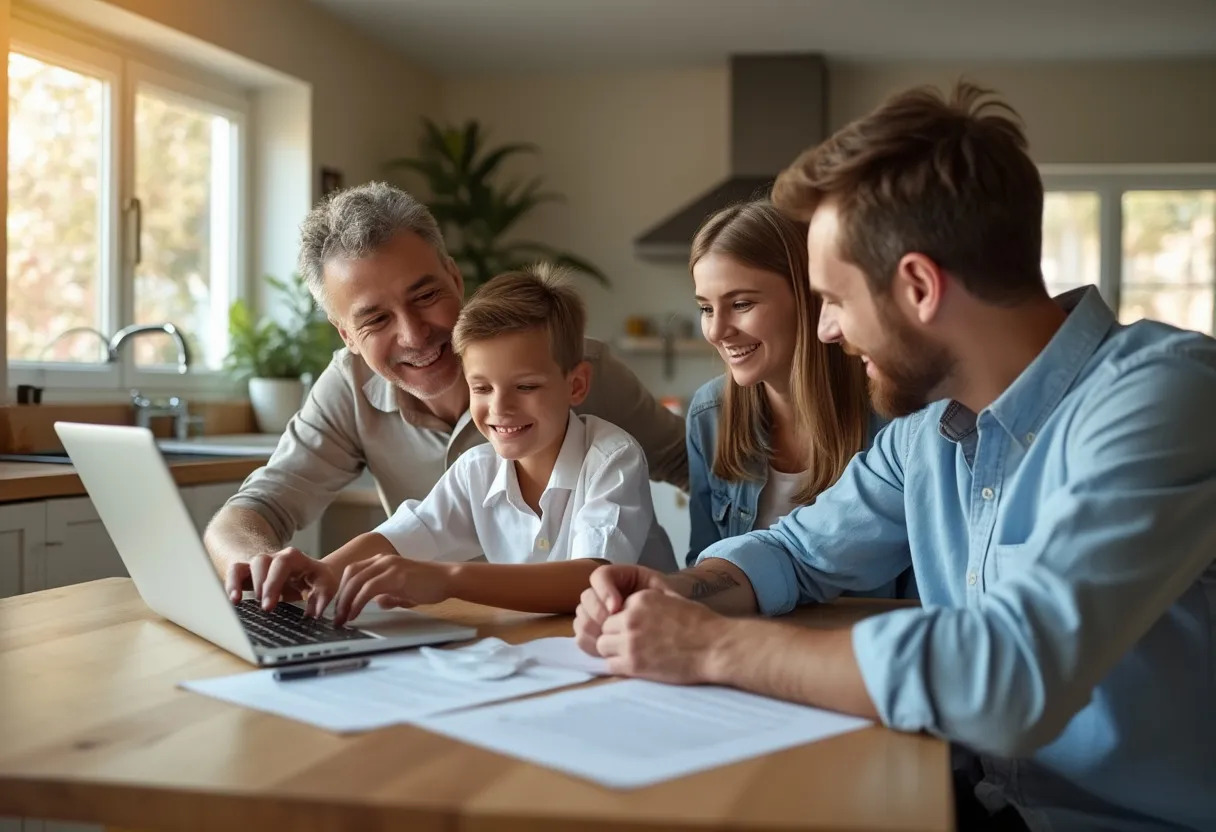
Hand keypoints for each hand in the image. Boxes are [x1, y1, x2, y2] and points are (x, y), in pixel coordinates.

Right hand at [224, 547, 337, 616]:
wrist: (313, 575)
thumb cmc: (318, 579)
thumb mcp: (327, 585)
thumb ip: (323, 597)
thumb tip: (314, 613)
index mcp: (295, 557)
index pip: (282, 563)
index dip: (273, 582)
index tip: (270, 605)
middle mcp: (275, 557)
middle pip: (261, 562)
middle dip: (260, 586)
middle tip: (264, 608)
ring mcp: (261, 564)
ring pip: (244, 565)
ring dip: (239, 583)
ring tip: (239, 601)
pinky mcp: (250, 574)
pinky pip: (235, 573)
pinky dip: (231, 584)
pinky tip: (234, 600)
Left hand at [332, 555, 451, 625]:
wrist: (447, 579)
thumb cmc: (428, 585)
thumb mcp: (403, 591)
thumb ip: (389, 595)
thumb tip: (379, 603)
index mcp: (381, 561)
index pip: (353, 572)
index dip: (342, 590)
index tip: (338, 608)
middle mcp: (382, 560)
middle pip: (350, 575)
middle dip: (339, 597)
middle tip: (336, 617)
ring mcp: (388, 565)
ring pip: (356, 581)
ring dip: (345, 602)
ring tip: (342, 619)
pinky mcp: (395, 575)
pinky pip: (368, 589)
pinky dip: (357, 602)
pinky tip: (354, 614)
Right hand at [574, 564, 671, 655]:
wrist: (676, 624)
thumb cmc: (670, 606)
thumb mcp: (666, 594)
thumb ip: (651, 593)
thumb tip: (621, 609)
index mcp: (620, 577)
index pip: (601, 576)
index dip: (604, 591)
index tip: (617, 608)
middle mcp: (603, 592)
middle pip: (586, 597)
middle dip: (598, 613)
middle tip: (612, 627)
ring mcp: (596, 612)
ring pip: (581, 617)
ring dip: (593, 629)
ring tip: (611, 640)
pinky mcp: (595, 632)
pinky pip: (581, 635)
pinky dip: (589, 642)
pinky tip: (605, 650)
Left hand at [596, 589, 728, 683]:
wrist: (715, 647)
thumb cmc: (701, 624)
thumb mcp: (672, 600)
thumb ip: (650, 603)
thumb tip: (634, 610)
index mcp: (641, 599)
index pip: (614, 610)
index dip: (622, 622)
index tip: (634, 630)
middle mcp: (630, 618)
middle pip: (605, 628)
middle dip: (614, 636)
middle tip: (631, 645)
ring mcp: (630, 641)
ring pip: (602, 645)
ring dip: (613, 651)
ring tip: (632, 656)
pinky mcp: (633, 664)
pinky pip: (610, 664)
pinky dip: (619, 666)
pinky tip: (635, 666)